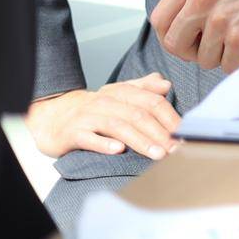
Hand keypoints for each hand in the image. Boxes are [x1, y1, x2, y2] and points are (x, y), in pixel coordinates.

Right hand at [27, 73, 179, 160]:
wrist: (53, 116)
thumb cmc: (94, 110)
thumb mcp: (119, 95)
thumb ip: (143, 89)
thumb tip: (166, 84)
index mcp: (121, 92)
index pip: (152, 101)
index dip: (171, 117)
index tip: (185, 134)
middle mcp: (106, 101)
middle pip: (139, 115)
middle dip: (161, 133)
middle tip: (176, 149)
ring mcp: (88, 117)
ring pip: (119, 127)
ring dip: (141, 141)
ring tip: (158, 154)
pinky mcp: (72, 133)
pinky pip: (89, 138)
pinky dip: (104, 144)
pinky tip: (119, 151)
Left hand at [150, 0, 238, 73]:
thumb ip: (193, 0)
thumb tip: (171, 34)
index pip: (160, 21)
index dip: (174, 36)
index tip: (191, 39)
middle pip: (175, 45)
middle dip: (195, 52)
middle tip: (218, 45)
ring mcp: (221, 18)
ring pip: (203, 60)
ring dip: (224, 55)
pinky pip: (228, 66)